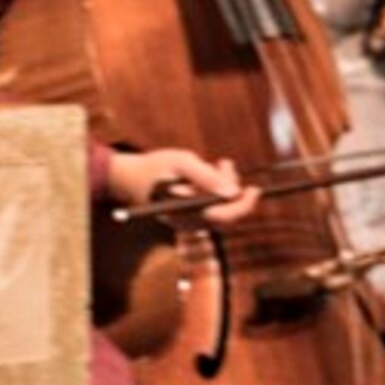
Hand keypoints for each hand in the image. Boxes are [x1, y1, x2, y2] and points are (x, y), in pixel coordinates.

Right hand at [105, 147, 259, 224]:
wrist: (129, 178)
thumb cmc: (154, 167)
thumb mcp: (181, 162)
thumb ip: (206, 176)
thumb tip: (234, 191)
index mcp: (186, 213)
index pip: (224, 218)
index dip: (244, 206)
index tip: (254, 189)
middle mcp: (189, 223)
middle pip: (227, 214)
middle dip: (233, 188)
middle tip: (224, 163)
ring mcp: (189, 222)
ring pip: (222, 209)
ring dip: (226, 186)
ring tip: (218, 163)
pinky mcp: (189, 216)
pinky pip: (213, 206)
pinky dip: (218, 189)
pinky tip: (211, 170)